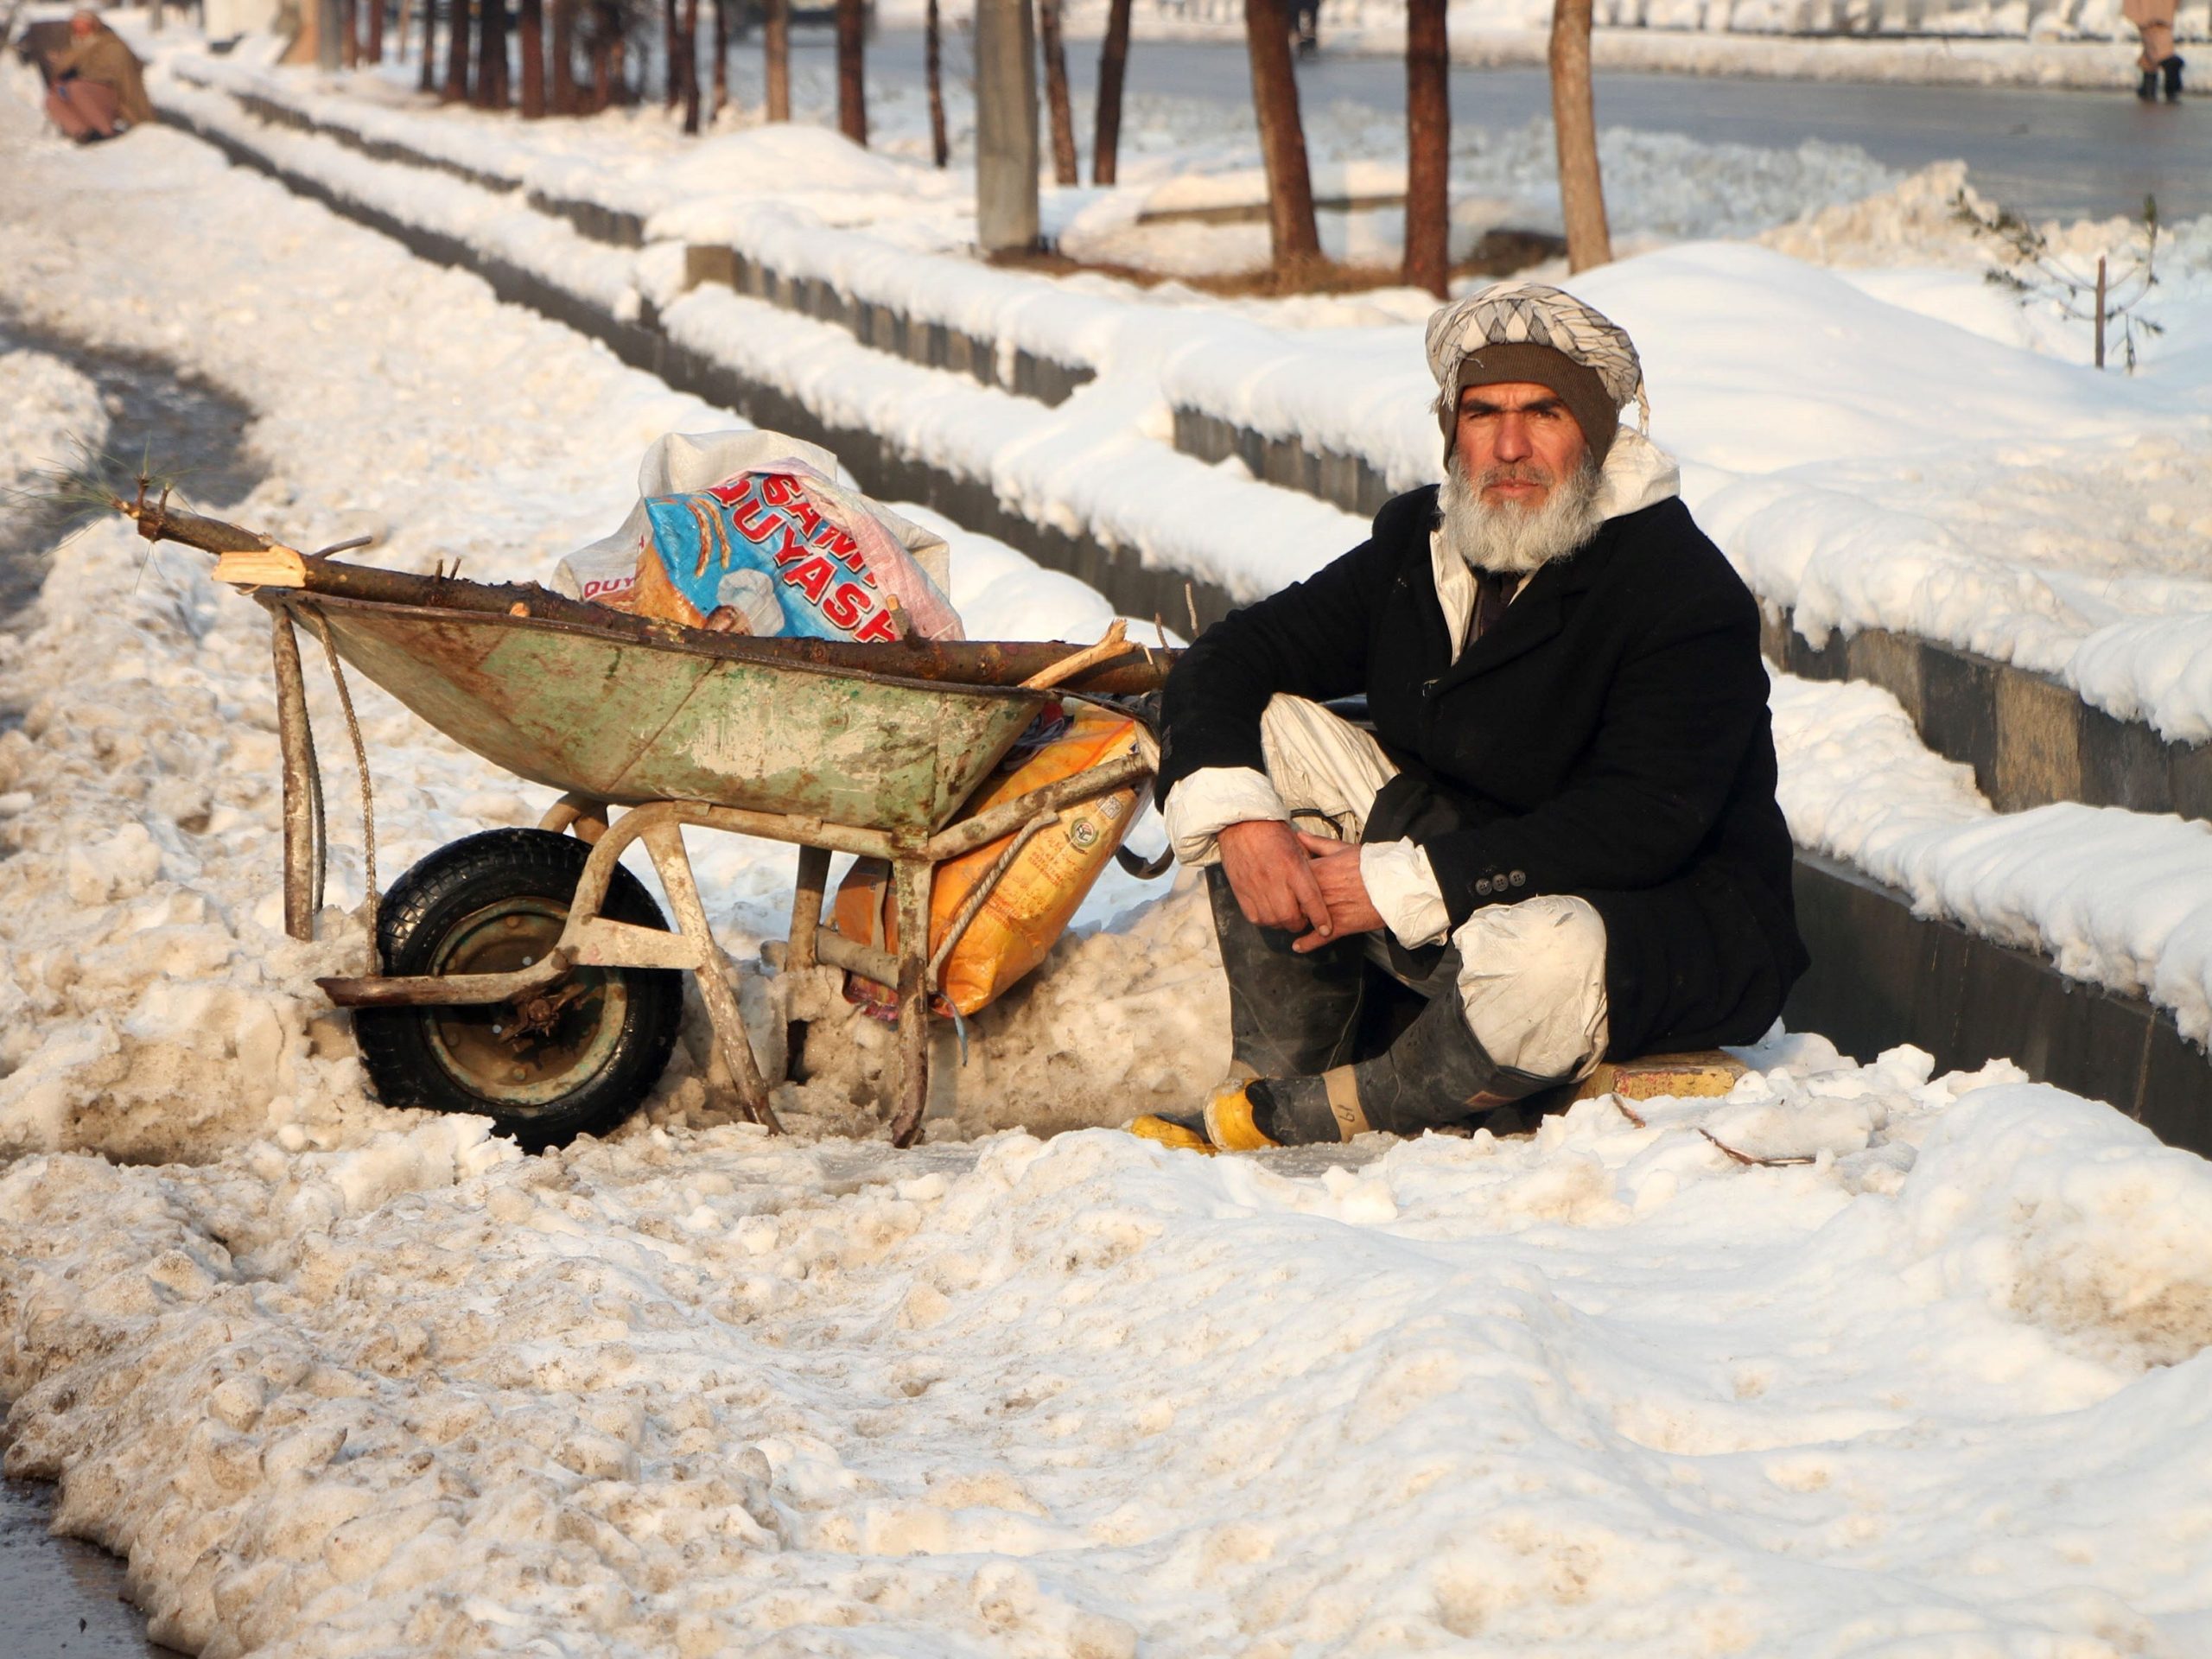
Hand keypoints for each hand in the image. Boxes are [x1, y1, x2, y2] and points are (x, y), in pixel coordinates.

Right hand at [1216, 819, 1332, 940]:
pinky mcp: (1241, 891)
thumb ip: (1309, 869)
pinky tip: (1269, 911)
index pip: (1310, 900)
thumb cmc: (1273, 833)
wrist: (1242, 825)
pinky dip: (1265, 919)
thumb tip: (1319, 889)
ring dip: (1281, 922)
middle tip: (1301, 918)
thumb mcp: (1299, 846)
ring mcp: (1255, 887)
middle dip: (1299, 923)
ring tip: (1285, 915)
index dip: (1320, 918)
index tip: (1326, 929)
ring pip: (1272, 920)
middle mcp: (1274, 879)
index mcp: (1292, 866)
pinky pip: (1255, 917)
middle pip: (1290, 916)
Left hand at [1291, 831, 1383, 951]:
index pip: (1288, 876)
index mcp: (1319, 870)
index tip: (1280, 882)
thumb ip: (1318, 843)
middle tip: (1282, 904)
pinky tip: (1297, 946)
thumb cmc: (1372, 864)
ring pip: (1302, 919)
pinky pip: (1319, 937)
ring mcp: (1328, 910)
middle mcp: (1319, 892)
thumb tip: (1298, 835)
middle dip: (1285, 902)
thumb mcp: (1344, 848)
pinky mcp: (1340, 926)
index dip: (1282, 879)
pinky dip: (1307, 944)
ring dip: (1294, 921)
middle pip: (1291, 899)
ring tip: (1289, 922)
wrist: (1397, 885)